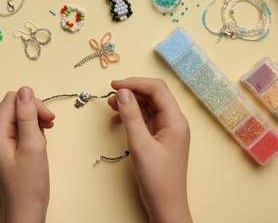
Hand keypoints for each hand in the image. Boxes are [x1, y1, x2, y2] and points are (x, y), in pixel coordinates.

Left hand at [0, 87, 54, 222]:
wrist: (27, 208)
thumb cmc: (30, 182)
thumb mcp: (33, 144)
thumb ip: (28, 115)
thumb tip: (25, 90)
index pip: (11, 100)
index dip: (32, 104)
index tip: (47, 118)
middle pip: (12, 107)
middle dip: (32, 112)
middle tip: (49, 125)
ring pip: (16, 117)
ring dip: (32, 121)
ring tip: (43, 137)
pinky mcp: (2, 147)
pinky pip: (16, 128)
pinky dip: (29, 130)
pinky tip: (38, 141)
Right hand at [108, 77, 191, 222]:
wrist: (165, 204)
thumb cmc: (157, 178)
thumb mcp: (140, 144)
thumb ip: (131, 116)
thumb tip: (123, 92)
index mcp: (175, 120)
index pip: (157, 89)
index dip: (135, 83)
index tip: (115, 85)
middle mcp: (173, 121)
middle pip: (153, 95)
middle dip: (132, 92)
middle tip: (112, 96)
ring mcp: (166, 129)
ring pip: (148, 106)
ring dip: (130, 103)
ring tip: (112, 106)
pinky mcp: (159, 137)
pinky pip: (145, 119)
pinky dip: (131, 116)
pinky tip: (117, 120)